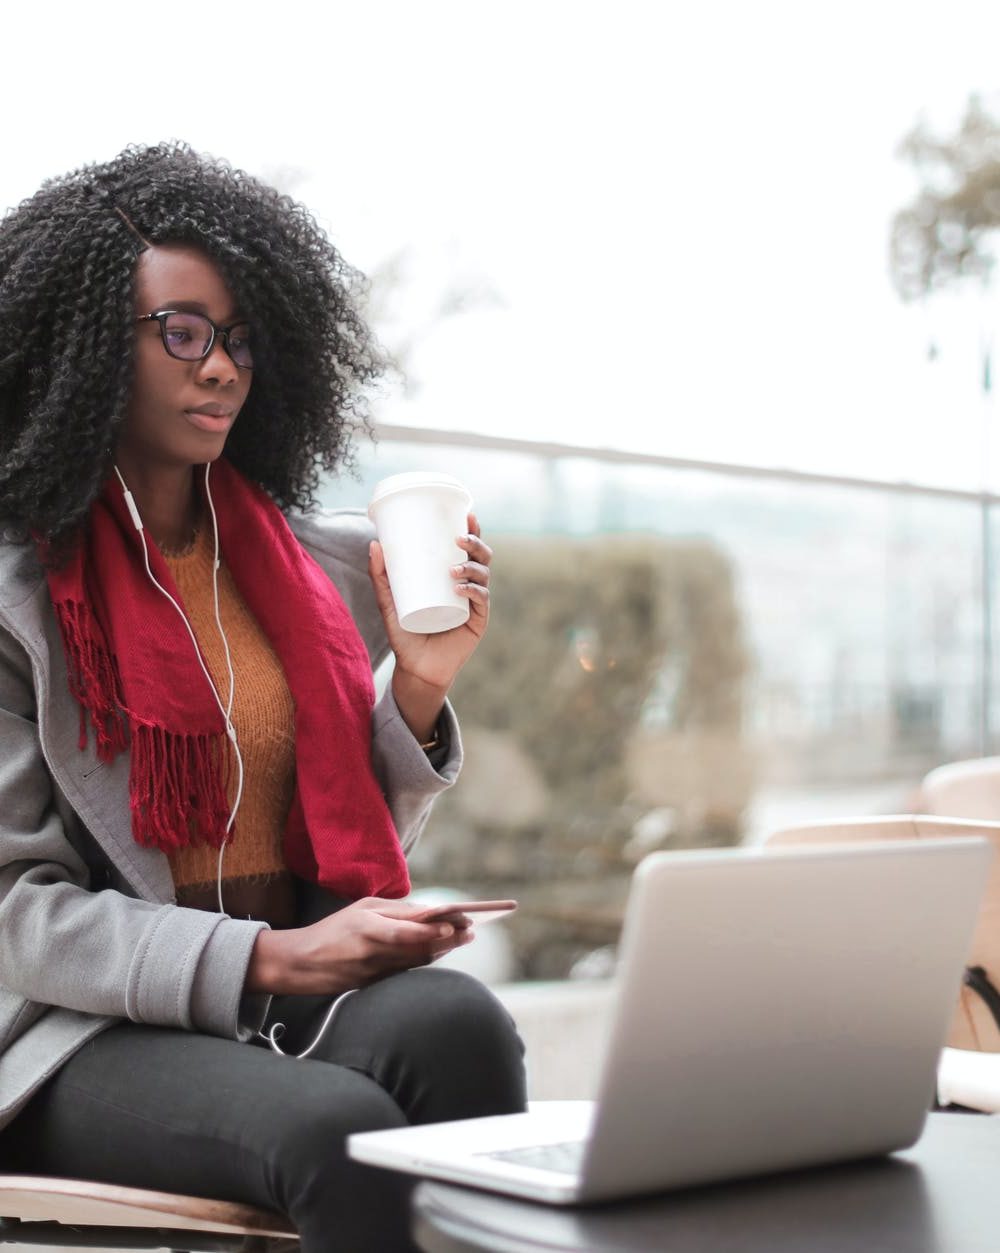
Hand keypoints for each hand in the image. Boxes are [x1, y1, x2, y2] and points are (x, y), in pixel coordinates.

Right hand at [245, 897, 474, 996]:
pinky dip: (426, 960)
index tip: (457, 924)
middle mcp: (371, 952)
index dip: (433, 931)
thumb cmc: (334, 929)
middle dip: (448, 940)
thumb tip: (429, 912)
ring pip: (416, 962)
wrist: (299, 964)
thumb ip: (394, 910)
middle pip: (418, 949)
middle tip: (472, 931)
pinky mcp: (374, 985)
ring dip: (443, 951)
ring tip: (464, 938)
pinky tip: (442, 951)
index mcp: (365, 927)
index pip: (405, 931)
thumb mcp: (361, 909)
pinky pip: (406, 971)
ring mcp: (373, 972)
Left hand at [369, 513, 492, 741]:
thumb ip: (380, 576)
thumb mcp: (389, 601)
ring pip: (484, 576)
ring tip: (452, 568)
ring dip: (471, 567)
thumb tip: (374, 543)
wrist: (415, 668)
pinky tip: (461, 588)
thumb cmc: (405, 634)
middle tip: (457, 540)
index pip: (467, 549)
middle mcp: (468, 587)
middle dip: (475, 543)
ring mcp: (475, 605)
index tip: (466, 514)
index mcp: (453, 577)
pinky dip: (473, 591)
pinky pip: (481, 601)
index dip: (472, 530)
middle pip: (482, 558)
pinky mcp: (477, 623)